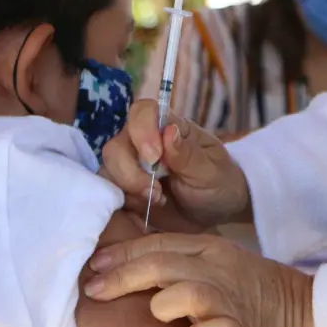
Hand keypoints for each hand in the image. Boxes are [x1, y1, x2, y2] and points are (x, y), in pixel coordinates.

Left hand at [85, 233, 314, 326]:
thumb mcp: (218, 262)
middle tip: (93, 289)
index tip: (94, 265)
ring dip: (162, 305)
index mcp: (210, 249)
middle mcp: (218, 270)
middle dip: (122, 276)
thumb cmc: (250, 288)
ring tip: (162, 315)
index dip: (122, 253)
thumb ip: (181, 257)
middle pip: (161, 264)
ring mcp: (228, 301)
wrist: (301, 308)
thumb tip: (129, 259)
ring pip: (179, 295)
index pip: (158, 243)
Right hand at [101, 99, 250, 231]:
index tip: (155, 157)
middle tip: (157, 192)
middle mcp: (142, 143)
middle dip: (131, 171)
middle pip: (116, 145)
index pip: (142, 112)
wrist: (215, 214)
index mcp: (168, 127)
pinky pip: (108, 194)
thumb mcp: (211, 172)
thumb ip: (189, 155)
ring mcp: (130, 167)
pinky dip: (123, 203)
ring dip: (128, 189)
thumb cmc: (218, 184)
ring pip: (108, 171)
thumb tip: (168, 131)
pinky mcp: (124, 191)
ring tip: (158, 201)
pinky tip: (146, 210)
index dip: (142, 130)